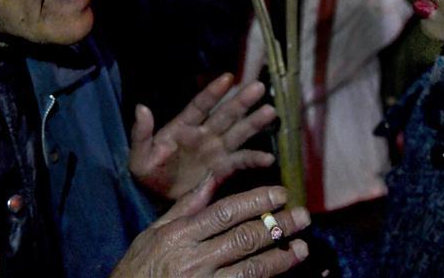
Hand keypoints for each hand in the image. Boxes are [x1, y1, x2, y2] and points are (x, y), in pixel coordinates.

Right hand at [111, 179, 310, 277]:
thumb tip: (215, 175)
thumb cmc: (139, 267)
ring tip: (302, 249)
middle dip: (277, 227)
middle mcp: (193, 259)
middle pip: (243, 239)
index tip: (280, 194)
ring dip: (279, 258)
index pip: (225, 212)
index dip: (256, 201)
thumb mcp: (155, 231)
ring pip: (250, 269)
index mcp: (179, 234)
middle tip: (303, 217)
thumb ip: (187, 205)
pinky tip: (281, 273)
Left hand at [130, 73, 276, 199]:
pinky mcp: (222, 169)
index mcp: (184, 126)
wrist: (155, 198)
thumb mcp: (139, 154)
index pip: (201, 105)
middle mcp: (204, 134)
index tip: (228, 77)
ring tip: (270, 112)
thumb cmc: (147, 172)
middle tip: (259, 87)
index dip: (213, 92)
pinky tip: (268, 158)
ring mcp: (215, 150)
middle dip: (241, 101)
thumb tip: (141, 108)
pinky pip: (240, 162)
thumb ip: (142, 133)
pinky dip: (254, 159)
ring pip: (238, 133)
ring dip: (254, 123)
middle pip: (226, 114)